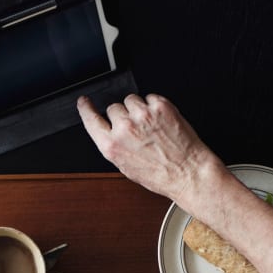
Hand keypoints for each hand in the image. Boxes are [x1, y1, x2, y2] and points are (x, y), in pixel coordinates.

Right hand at [76, 93, 226, 204]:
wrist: (188, 172)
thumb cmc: (161, 175)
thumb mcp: (127, 167)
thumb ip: (114, 145)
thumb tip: (111, 131)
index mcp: (112, 146)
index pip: (90, 119)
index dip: (86, 108)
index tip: (84, 102)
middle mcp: (124, 129)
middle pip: (113, 108)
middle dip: (123, 115)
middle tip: (138, 130)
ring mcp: (142, 115)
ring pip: (131, 100)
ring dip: (139, 109)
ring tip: (151, 126)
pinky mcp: (160, 106)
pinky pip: (150, 97)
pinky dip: (155, 106)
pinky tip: (162, 122)